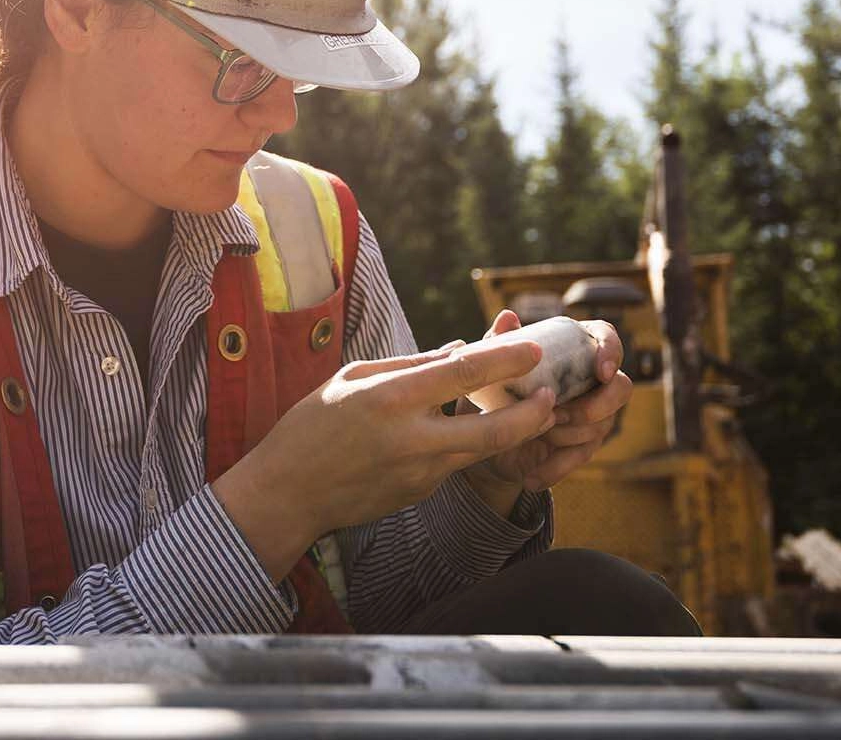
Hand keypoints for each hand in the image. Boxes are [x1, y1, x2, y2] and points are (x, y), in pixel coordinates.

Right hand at [212, 335, 558, 580]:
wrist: (288, 494)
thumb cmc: (312, 425)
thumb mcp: (354, 378)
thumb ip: (411, 364)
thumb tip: (460, 350)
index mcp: (392, 399)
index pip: (464, 374)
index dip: (505, 358)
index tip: (534, 346)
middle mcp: (412, 438)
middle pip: (493, 428)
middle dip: (532, 411)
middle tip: (552, 394)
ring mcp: (419, 473)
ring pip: (483, 450)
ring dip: (511, 431)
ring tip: (528, 409)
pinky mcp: (420, 493)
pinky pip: (454, 463)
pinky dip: (465, 445)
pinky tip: (461, 430)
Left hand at [460, 310, 633, 513]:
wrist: (485, 437)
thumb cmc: (494, 388)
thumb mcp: (492, 368)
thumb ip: (500, 343)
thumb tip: (507, 317)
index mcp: (574, 349)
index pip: (606, 338)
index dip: (611, 352)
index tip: (601, 371)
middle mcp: (592, 381)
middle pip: (621, 388)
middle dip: (595, 406)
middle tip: (559, 415)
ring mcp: (593, 415)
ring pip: (600, 426)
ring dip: (566, 435)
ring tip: (531, 438)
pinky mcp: (583, 446)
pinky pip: (580, 457)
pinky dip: (555, 467)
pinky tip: (531, 476)